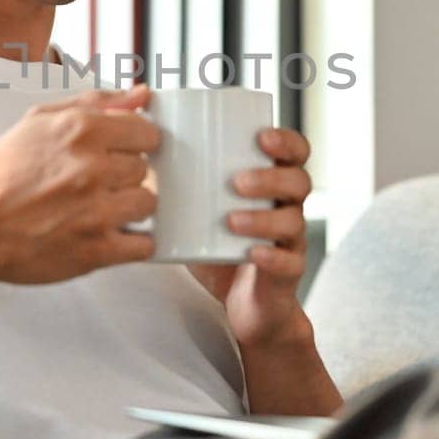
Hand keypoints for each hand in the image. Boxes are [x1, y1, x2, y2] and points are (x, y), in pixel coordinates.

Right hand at [0, 85, 158, 284]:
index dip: (134, 143)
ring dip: (128, 208)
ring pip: (147, 203)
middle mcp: (92, 168)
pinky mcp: (96, 250)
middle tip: (94, 184)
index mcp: (80, 130)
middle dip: (123, 176)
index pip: (146, 132)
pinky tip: (109, 234)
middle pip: (144, 168)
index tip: (119, 152)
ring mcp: (96, 211)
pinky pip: (143, 244)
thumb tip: (142, 95)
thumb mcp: (39, 121)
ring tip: (98, 209)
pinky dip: (132, 242)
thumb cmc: (0, 175)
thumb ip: (96, 102)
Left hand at [187, 128, 312, 347]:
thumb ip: (179, 180)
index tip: (261, 136)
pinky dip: (270, 256)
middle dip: (270, 178)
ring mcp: (290, 242)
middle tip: (237, 182)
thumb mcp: (199, 209)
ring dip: (263, 218)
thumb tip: (140, 148)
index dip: (285, 141)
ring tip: (230, 220)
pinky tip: (251, 253)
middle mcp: (287, 208)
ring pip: (293, 222)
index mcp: (272, 184)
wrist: (241, 303)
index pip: (295, 152)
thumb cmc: (220, 246)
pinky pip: (288, 263)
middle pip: (299, 181)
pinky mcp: (286, 274)